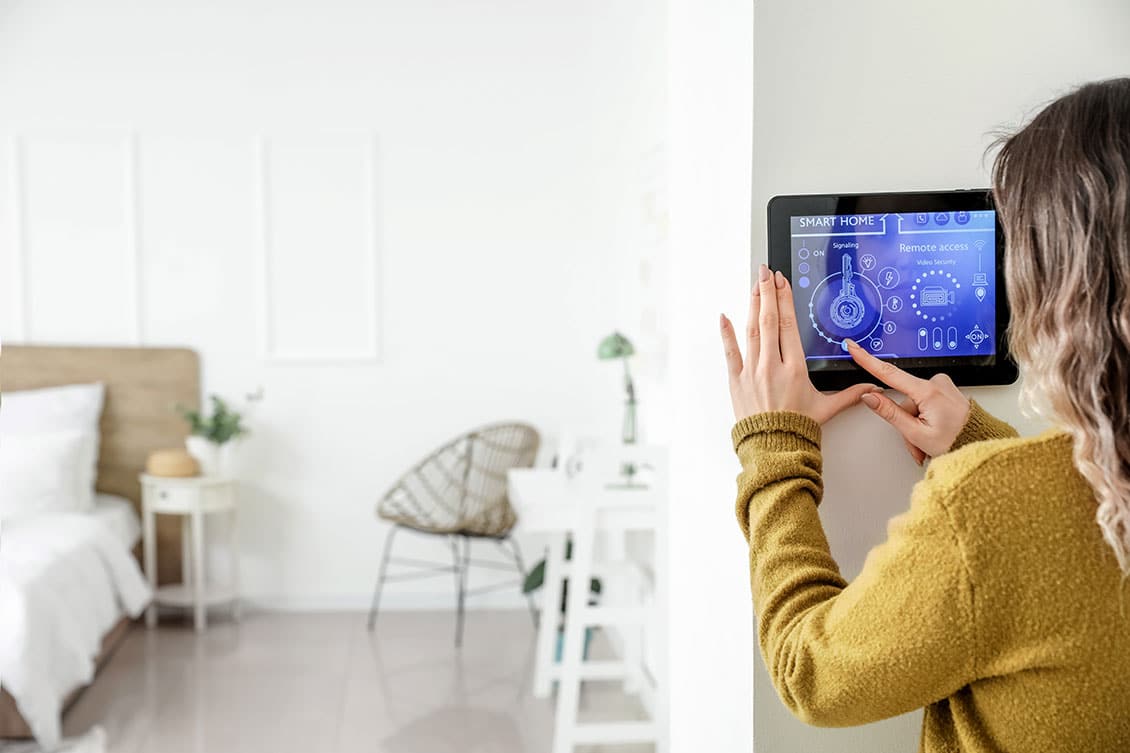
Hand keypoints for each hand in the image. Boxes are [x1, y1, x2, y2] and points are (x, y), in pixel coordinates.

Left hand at [720, 264, 877, 424]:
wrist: (773, 448)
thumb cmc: (797, 428)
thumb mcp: (827, 408)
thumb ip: (849, 393)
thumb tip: (872, 387)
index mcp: (794, 368)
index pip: (788, 325)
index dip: (784, 300)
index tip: (782, 281)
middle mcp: (772, 365)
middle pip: (769, 320)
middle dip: (768, 292)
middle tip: (765, 271)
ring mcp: (751, 371)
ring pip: (751, 331)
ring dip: (752, 305)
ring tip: (754, 285)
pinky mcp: (736, 381)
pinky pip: (730, 352)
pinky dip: (726, 333)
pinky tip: (724, 315)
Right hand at [845, 339, 970, 463]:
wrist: (980, 445)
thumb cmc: (956, 442)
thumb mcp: (917, 434)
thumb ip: (890, 413)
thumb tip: (870, 397)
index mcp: (928, 392)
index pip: (889, 373)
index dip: (868, 360)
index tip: (854, 347)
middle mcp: (937, 383)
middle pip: (905, 400)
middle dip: (907, 422)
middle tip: (918, 442)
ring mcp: (943, 386)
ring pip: (915, 404)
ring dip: (918, 423)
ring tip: (929, 442)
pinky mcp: (947, 390)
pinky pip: (927, 402)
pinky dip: (927, 418)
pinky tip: (935, 430)